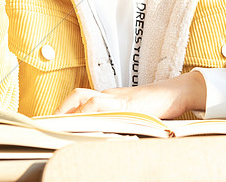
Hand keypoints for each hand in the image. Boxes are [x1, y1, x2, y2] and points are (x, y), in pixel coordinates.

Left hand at [55, 72, 206, 118]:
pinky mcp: (127, 105)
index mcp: (109, 97)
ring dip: (70, 112)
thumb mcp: (132, 111)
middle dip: (61, 109)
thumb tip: (100, 133)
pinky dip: (89, 113)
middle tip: (50, 123)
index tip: (52, 120)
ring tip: (59, 126)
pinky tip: (83, 123)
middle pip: (78, 95)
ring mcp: (117, 98)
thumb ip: (116, 118)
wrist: (176, 92)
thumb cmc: (157, 104)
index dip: (64, 108)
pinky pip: (102, 106)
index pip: (80, 98)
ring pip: (85, 99)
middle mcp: (110, 95)